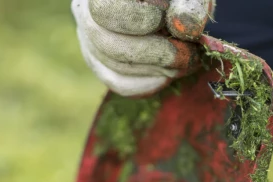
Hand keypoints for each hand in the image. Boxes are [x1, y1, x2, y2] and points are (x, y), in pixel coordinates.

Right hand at [71, 0, 213, 96]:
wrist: (163, 5)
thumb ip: (189, 5)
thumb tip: (187, 26)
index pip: (104, 10)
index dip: (137, 19)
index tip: (164, 18)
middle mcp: (84, 11)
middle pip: (108, 45)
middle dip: (154, 53)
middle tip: (187, 53)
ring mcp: (88, 40)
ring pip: (115, 67)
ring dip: (157, 69)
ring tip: (185, 60)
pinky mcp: (99, 63)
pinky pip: (120, 83)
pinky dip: (148, 82)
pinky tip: (168, 73)